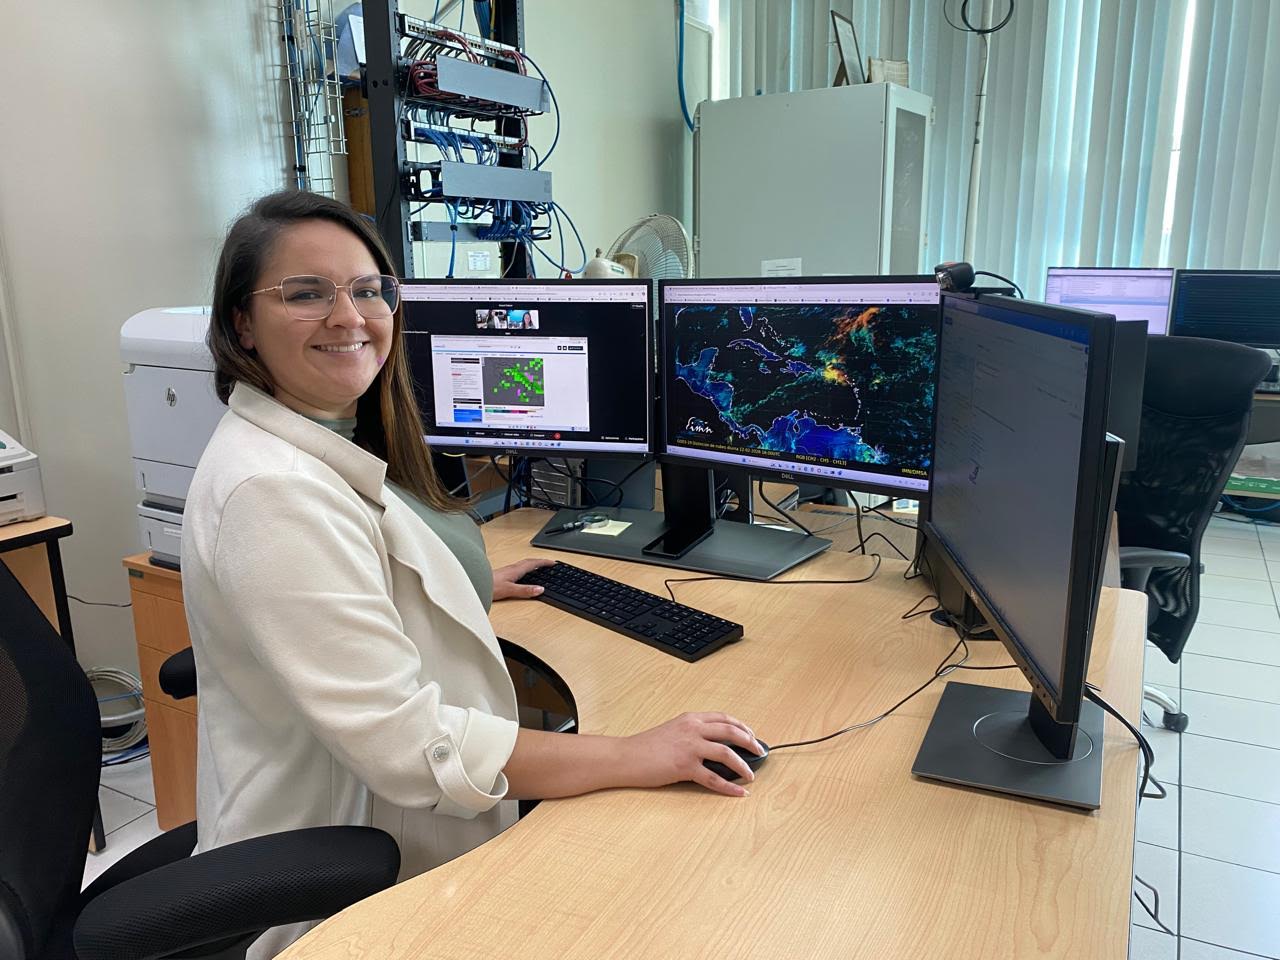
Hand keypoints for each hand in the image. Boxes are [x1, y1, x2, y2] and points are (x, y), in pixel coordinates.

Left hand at [491, 557, 554, 600]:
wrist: (473, 585)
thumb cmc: (488, 586)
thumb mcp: (509, 590)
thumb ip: (525, 591)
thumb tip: (540, 589)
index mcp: (515, 570)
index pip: (533, 563)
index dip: (543, 562)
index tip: (553, 562)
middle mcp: (511, 568)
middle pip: (528, 562)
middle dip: (539, 562)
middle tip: (548, 563)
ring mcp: (506, 571)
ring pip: (522, 565)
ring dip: (532, 565)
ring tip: (538, 567)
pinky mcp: (501, 575)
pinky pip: (517, 569)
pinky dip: (524, 570)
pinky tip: (521, 575)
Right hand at [622, 712, 765, 797]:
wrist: (626, 756)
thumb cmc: (645, 746)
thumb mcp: (672, 731)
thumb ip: (692, 733)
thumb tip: (712, 745)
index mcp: (690, 719)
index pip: (723, 718)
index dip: (741, 726)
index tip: (751, 734)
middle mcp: (692, 729)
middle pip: (731, 732)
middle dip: (750, 742)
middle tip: (759, 752)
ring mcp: (689, 747)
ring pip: (727, 753)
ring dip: (743, 765)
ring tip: (751, 775)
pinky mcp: (684, 766)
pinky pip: (713, 778)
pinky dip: (729, 787)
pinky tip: (738, 792)